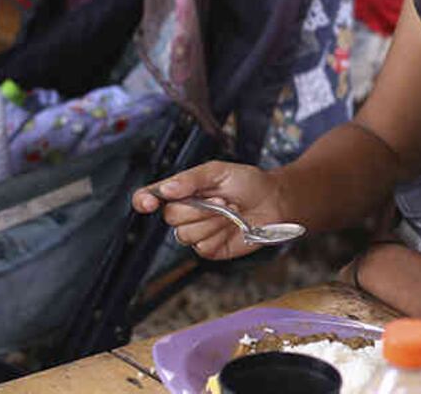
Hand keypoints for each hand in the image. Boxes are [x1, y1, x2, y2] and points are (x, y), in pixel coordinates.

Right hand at [131, 161, 288, 259]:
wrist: (275, 202)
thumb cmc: (250, 183)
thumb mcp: (219, 171)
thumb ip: (191, 179)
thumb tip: (167, 189)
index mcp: (184, 190)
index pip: (151, 197)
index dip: (145, 200)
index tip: (148, 203)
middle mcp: (187, 212)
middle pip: (170, 217)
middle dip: (197, 208)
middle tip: (220, 199)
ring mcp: (198, 231)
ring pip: (185, 234)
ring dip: (210, 222)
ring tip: (228, 211)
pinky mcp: (210, 248)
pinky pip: (202, 247)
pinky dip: (219, 236)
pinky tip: (231, 227)